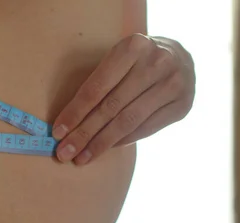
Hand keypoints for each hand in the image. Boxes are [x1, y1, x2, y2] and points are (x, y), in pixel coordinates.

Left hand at [52, 34, 195, 164]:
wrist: (180, 57)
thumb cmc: (137, 61)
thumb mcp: (119, 58)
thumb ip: (99, 83)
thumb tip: (68, 124)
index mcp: (133, 47)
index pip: (97, 87)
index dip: (75, 112)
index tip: (57, 132)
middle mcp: (156, 64)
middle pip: (111, 107)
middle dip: (84, 134)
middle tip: (64, 153)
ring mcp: (173, 85)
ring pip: (128, 122)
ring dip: (101, 144)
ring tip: (81, 158)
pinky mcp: (182, 105)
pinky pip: (146, 129)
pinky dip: (123, 141)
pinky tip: (106, 149)